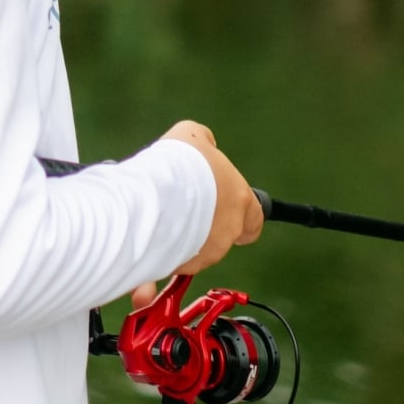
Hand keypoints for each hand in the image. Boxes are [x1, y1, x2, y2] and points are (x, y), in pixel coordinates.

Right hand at [133, 120, 263, 307]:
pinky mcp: (181, 266)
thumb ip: (205, 144)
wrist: (156, 192)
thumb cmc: (180, 164)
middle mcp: (228, 231)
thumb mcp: (194, 136)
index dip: (243, 217)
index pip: (255, 219)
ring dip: (182, 239)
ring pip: (195, 250)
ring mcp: (206, 252)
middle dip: (204, 226)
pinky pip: (172, 265)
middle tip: (183, 209)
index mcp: (240, 200)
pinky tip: (148, 240)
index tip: (228, 210)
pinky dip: (161, 258)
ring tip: (159, 218)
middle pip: (222, 235)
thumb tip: (205, 145)